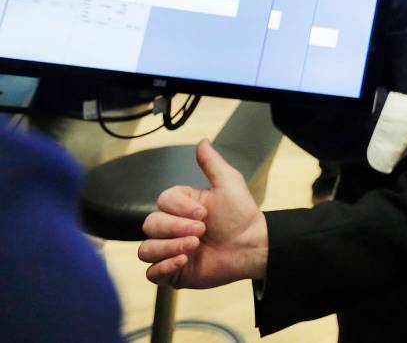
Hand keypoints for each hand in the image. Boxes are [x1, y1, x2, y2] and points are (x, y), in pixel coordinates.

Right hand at [138, 139, 268, 287]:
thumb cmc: (241, 215)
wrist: (252, 245)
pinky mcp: (173, 272)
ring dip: (169, 247)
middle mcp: (171, 228)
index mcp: (181, 206)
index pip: (161, 201)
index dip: (179, 207)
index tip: (204, 212)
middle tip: (201, 230)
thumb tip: (202, 141)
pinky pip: (151, 273)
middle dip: (175, 227)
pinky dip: (163, 266)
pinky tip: (183, 260)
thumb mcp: (228, 183)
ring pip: (146, 249)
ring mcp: (170, 250)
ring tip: (195, 246)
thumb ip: (212, 163)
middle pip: (149, 224)